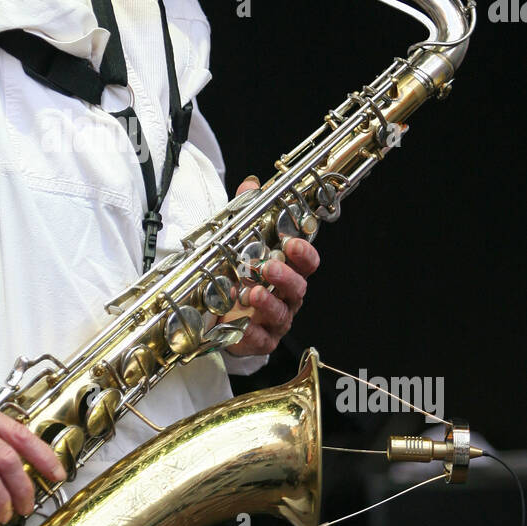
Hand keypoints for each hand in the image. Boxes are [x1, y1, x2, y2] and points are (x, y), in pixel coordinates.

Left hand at [221, 175, 320, 357]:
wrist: (219, 316)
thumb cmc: (238, 277)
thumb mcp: (238, 244)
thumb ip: (246, 216)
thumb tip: (250, 184)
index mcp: (287, 271)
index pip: (307, 262)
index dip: (304, 253)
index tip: (292, 242)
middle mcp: (286, 296)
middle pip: (298, 288)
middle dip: (285, 277)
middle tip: (269, 267)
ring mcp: (275, 320)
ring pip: (281, 314)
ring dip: (268, 303)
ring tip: (251, 293)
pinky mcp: (260, 341)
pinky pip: (262, 340)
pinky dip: (252, 334)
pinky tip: (241, 326)